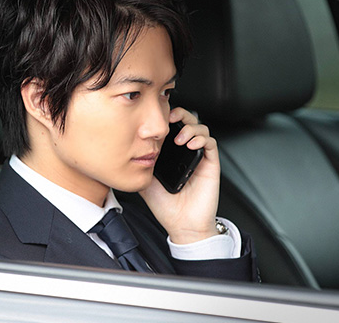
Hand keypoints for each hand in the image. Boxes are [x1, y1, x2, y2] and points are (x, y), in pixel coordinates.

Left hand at [139, 107, 220, 243]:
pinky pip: (211, 144)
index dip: (166, 117)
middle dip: (180, 114)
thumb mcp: (144, 181)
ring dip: (190, 127)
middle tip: (170, 118)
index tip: (157, 116)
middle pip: (188, 121)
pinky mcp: (210, 164)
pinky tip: (191, 144)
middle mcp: (185, 152)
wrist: (181, 225)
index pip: (171, 126)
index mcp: (171, 154)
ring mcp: (198, 157)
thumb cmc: (165, 206)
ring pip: (201, 128)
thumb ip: (140, 164)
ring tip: (180, 138)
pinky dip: (202, 139)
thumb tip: (127, 150)